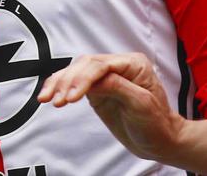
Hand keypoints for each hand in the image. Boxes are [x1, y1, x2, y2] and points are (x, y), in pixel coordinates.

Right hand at [38, 52, 184, 162]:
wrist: (160, 142)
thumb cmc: (157, 123)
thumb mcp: (141, 104)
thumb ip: (117, 87)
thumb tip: (90, 82)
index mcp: (132, 63)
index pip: (100, 65)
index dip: (82, 79)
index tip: (71, 97)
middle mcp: (116, 66)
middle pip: (83, 66)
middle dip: (66, 81)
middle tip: (56, 100)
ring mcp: (104, 77)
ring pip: (74, 72)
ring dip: (57, 84)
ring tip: (45, 99)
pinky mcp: (95, 90)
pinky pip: (72, 84)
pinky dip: (58, 88)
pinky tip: (48, 95)